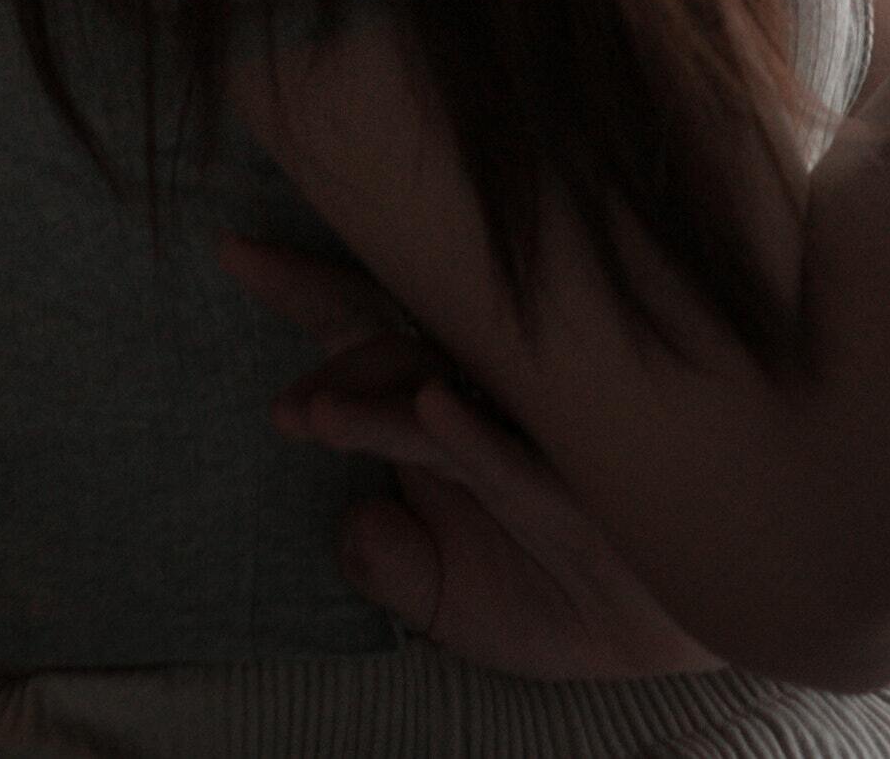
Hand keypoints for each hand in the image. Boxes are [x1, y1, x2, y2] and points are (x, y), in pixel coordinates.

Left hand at [223, 239, 717, 679]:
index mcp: (445, 407)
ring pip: (443, 387)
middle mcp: (487, 397)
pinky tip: (430, 412)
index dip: (303, 292)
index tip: (236, 251)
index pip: (365, 329)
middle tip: (283, 401)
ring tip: (316, 418)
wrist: (653, 638)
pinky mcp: (572, 483)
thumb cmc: (549, 591)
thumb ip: (386, 563)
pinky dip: (469, 431)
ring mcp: (531, 432)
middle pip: (399, 334)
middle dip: (331, 328)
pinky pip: (512, 454)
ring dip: (377, 398)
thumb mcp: (443, 596)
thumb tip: (354, 524)